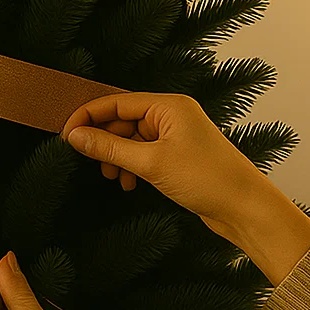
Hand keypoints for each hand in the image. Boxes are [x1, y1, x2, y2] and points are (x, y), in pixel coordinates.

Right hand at [60, 92, 268, 243]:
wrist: (242, 207)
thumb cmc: (207, 179)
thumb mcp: (151, 162)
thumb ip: (110, 147)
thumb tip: (76, 136)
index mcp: (168, 106)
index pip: (117, 102)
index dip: (88, 116)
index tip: (66, 134)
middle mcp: (172, 116)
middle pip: (123, 120)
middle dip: (103, 141)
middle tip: (86, 160)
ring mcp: (175, 136)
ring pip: (132, 140)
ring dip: (117, 157)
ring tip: (111, 177)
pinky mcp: (178, 157)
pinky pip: (144, 155)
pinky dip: (131, 167)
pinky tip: (129, 184)